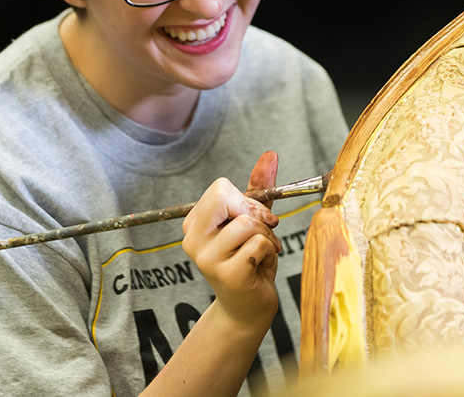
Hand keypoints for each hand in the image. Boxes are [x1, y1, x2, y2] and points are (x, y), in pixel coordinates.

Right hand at [181, 151, 282, 330]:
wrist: (248, 307)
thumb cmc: (250, 261)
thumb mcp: (253, 221)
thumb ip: (258, 188)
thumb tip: (271, 154)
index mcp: (194, 224)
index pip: (221, 188)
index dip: (246, 201)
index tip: (257, 220)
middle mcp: (192, 240)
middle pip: (227, 198)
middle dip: (256, 214)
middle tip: (265, 233)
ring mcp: (207, 258)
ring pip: (248, 223)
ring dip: (267, 238)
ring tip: (263, 253)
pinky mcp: (227, 273)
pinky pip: (258, 243)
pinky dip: (269, 252)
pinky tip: (261, 267)